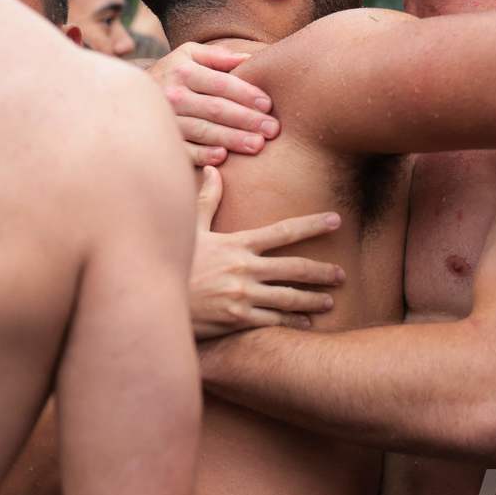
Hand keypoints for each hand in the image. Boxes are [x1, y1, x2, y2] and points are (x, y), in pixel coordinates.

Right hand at [148, 42, 279, 166]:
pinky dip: (202, 154)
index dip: (246, 94)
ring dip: (231, 139)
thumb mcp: (188, 55)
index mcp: (183, 71)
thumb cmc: (171, 73)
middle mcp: (173, 95)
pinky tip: (222, 157)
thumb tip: (250, 58)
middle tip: (272, 130)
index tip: (268, 105)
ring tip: (257, 145)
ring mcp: (166, 119)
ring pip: (203, 130)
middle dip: (246, 119)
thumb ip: (218, 56)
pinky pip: (183, 149)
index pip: (221, 83)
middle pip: (216, 109)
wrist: (130, 95)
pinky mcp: (161, 140)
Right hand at [189, 167, 343, 339]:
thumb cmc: (173, 261)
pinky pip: (272, 321)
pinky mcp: (237, 320)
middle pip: (295, 268)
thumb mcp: (188, 229)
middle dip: (322, 271)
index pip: (283, 231)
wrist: (154, 298)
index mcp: (237, 244)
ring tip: (329, 301)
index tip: (336, 221)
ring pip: (289, 298)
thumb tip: (212, 170)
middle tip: (342, 274)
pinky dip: (292, 322)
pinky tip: (306, 324)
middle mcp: (244, 269)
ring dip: (313, 300)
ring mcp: (242, 296)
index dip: (313, 225)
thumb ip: (205, 201)